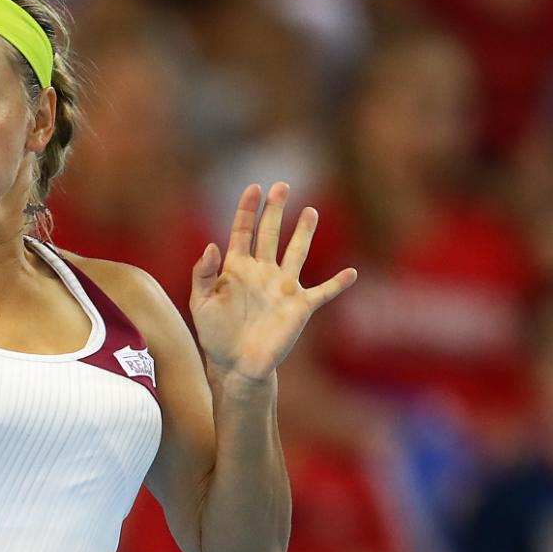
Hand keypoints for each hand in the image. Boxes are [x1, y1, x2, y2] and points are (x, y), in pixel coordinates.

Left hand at [190, 183, 358, 385]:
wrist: (235, 365)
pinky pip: (323, 292)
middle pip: (270, 234)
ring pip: (297, 253)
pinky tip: (352, 273)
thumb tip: (212, 246)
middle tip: (282, 186)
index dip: (248, 210)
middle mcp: (262, 272)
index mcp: (236, 269)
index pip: (243, 232)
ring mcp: (283, 287)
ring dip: (304, 233)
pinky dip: (338, 284)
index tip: (254, 188)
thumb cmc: (214, 335)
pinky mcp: (300, 307)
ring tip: (310, 211)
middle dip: (275, 210)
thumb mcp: (200, 304)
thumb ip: (203, 275)